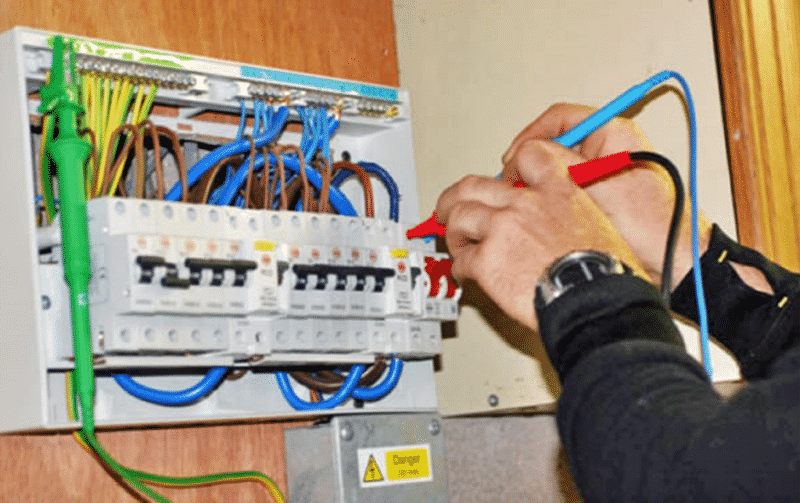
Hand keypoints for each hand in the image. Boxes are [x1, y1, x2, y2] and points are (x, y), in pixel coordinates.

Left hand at [436, 140, 645, 330]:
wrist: (593, 300)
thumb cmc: (602, 272)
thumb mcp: (600, 223)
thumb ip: (570, 213)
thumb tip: (557, 222)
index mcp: (557, 191)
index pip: (527, 155)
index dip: (508, 168)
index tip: (501, 182)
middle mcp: (525, 204)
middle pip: (473, 185)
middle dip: (456, 198)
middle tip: (451, 210)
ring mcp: (502, 229)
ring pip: (459, 217)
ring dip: (454, 233)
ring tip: (458, 245)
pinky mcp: (486, 260)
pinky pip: (461, 260)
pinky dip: (460, 269)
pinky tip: (466, 276)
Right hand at [501, 103, 711, 288]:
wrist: (671, 262)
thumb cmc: (651, 225)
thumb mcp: (592, 184)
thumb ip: (554, 162)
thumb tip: (524, 155)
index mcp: (613, 134)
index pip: (559, 119)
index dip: (529, 137)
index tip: (513, 158)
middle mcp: (609, 150)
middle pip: (555, 145)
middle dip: (532, 164)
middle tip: (516, 182)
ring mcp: (604, 174)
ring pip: (558, 170)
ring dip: (540, 184)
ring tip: (529, 201)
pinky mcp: (601, 198)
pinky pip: (566, 191)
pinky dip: (551, 201)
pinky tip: (544, 216)